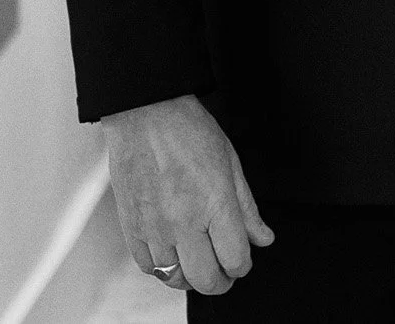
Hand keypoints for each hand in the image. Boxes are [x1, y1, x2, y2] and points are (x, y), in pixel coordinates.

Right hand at [100, 95, 274, 294]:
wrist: (145, 113)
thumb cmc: (188, 131)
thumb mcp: (231, 163)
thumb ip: (247, 208)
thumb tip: (263, 238)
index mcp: (215, 203)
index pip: (235, 259)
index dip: (243, 266)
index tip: (241, 261)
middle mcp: (184, 221)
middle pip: (205, 279)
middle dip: (220, 282)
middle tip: (223, 272)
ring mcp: (154, 227)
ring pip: (174, 278)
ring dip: (190, 277)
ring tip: (197, 262)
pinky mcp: (131, 226)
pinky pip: (147, 266)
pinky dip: (161, 268)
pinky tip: (171, 254)